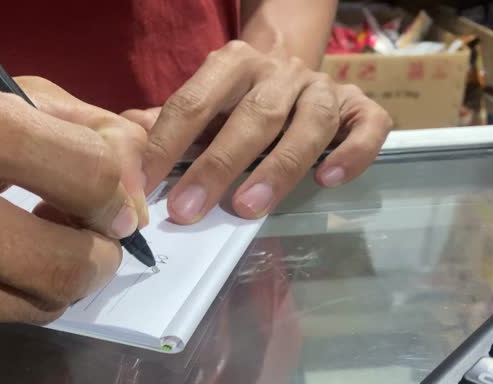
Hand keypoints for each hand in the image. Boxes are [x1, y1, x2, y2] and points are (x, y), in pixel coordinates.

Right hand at [0, 56, 146, 341]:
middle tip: (91, 240)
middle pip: (64, 265)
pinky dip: (0, 294)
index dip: (119, 194)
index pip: (83, 173)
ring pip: (34, 306)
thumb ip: (77, 126)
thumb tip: (140, 184)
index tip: (116, 203)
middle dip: (99, 256)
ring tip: (31, 245)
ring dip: (53, 279)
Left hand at [124, 40, 391, 223]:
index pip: (193, 103)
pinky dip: (353, 152)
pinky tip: (328, 180)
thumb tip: (124, 142)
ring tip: (248, 208)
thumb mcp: (199, 107)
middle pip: (253, 116)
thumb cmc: (235, 103)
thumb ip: (166, 125)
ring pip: (309, 123)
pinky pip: (368, 125)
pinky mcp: (360, 106)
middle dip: (217, 165)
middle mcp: (280, 71)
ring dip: (279, 167)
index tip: (143, 187)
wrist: (290, 72)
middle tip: (187, 210)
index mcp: (231, 64)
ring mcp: (322, 88)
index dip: (166, 146)